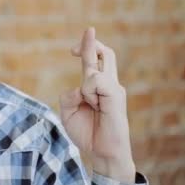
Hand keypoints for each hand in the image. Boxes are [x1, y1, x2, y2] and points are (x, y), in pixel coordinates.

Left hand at [59, 27, 135, 182]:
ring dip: (84, 88)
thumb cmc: (87, 133)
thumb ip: (68, 96)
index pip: (95, 60)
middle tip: (87, 32)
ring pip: (93, 70)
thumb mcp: (68, 112)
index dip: (87, 47)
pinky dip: (88, 92)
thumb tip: (78, 87)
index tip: (73, 48)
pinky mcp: (117, 95)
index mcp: (97, 87)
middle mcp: (108, 84)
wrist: (101, 152)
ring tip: (92, 106)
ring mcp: (114, 89)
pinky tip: (96, 106)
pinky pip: (95, 81)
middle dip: (92, 43)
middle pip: (106, 53)